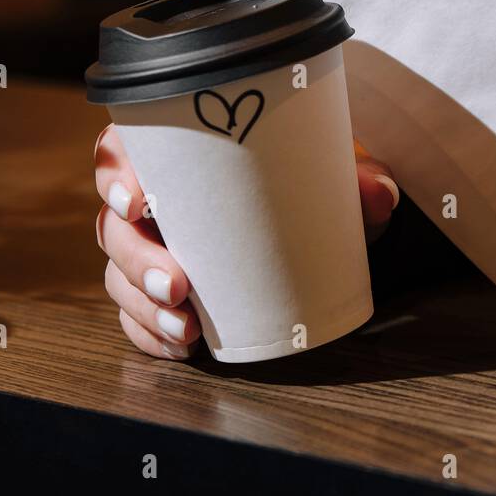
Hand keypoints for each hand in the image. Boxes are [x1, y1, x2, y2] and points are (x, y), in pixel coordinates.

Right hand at [94, 125, 398, 359]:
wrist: (310, 210)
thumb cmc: (299, 176)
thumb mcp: (329, 169)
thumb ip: (356, 178)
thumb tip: (381, 196)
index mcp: (176, 152)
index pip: (120, 150)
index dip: (114, 173)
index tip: (137, 199)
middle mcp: (151, 199)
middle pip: (114, 227)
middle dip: (138, 260)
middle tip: (178, 284)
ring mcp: (149, 248)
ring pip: (119, 277)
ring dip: (143, 307)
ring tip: (186, 328)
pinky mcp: (158, 291)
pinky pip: (135, 316)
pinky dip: (151, 334)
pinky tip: (181, 346)